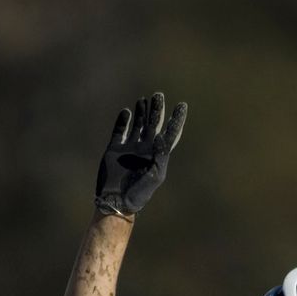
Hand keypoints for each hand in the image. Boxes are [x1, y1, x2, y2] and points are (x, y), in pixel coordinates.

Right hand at [94, 93, 186, 216]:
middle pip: (154, 124)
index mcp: (157, 155)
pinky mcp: (114, 149)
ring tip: (144, 99)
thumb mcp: (155, 175)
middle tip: (159, 95)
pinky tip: (127, 112)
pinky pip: (120, 131)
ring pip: (138, 125)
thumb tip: (162, 136)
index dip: (176, 119)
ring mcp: (129, 148)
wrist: (116, 200)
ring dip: (142, 112)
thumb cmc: (139, 193)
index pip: (170, 133)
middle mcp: (145, 149)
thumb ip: (161, 155)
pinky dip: (123, 121)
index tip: (182, 105)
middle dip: (157, 110)